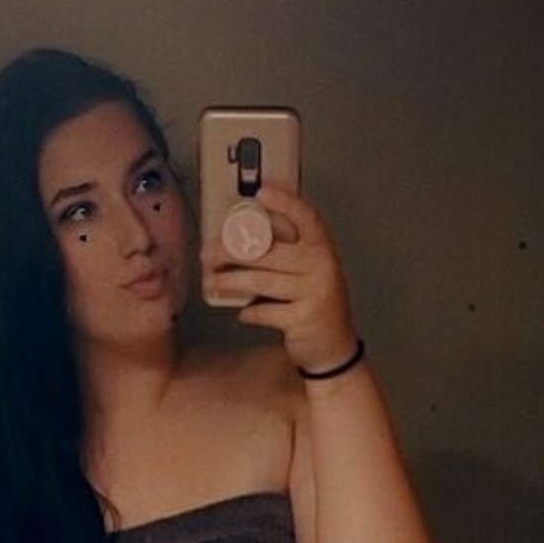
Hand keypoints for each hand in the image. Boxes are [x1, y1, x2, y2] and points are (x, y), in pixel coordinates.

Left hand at [199, 186, 357, 374]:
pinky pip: (266, 312)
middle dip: (233, 251)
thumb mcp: (311, 275)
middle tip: (208, 252)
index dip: (286, 204)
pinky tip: (240, 313)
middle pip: (270, 252)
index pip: (308, 219)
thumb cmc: (316, 306)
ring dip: (231, 281)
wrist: (335, 349)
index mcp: (323, 251)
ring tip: (212, 280)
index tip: (261, 193)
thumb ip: (290, 257)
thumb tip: (243, 241)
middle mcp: (321, 268)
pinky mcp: (303, 319)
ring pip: (262, 281)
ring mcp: (313, 294)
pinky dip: (249, 313)